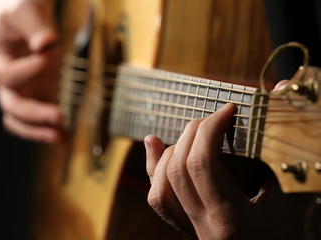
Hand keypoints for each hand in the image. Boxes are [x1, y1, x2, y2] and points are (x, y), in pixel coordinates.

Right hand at [0, 0, 62, 142]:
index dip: (26, 71)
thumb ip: (34, 26)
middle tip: (60, 116)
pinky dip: (51, 130)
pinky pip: (39, 120)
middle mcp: (4, 81)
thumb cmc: (19, 9)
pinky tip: (68, 137)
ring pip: (21, 121)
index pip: (6, 74)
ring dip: (41, 132)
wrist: (23, 17)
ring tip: (63, 138)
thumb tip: (46, 44)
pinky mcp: (36, 96)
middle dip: (35, 114)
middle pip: (12, 106)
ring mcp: (21, 91)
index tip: (48, 57)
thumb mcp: (24, 10)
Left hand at [145, 82, 311, 239]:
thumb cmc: (282, 230)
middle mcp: (202, 224)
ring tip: (194, 131)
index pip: (202, 164)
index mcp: (229, 218)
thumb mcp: (289, 196)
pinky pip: (157, 195)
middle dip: (194, 132)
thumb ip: (282, 147)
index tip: (228, 110)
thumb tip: (282, 86)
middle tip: (215, 119)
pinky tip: (155, 144)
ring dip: (174, 146)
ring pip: (161, 181)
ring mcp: (188, 225)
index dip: (211, 129)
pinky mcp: (182, 223)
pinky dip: (154, 165)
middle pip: (179, 167)